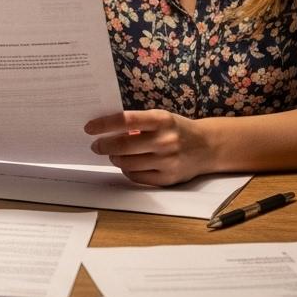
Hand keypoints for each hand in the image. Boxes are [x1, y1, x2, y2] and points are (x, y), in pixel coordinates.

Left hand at [84, 109, 214, 185]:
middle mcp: (165, 140)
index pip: (126, 120)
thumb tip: (106, 130)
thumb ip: (138, 123)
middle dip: (104, 145)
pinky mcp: (168, 178)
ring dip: (115, 158)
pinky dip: (127, 170)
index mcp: (162, 120)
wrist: (207, 147)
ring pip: (127, 163)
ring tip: (113, 154)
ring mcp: (167, 161)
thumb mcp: (161, 118)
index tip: (89, 128)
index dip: (104, 124)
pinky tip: (127, 164)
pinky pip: (137, 177)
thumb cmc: (177, 129)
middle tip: (96, 146)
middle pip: (123, 145)